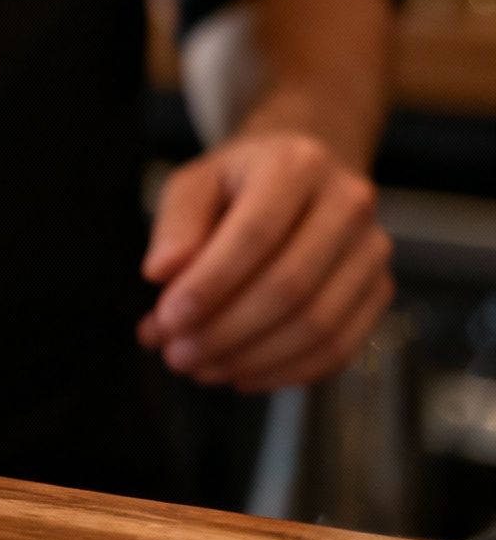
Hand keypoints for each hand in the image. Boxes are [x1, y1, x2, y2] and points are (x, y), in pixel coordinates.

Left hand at [140, 132, 393, 392]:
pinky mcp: (379, 289)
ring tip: (201, 368)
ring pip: (318, 324)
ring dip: (252, 358)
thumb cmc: (240, 182)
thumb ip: (175, 226)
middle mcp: (347, 203)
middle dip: (226, 331)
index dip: (209, 285)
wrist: (303, 173)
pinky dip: (286, 372)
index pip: (255, 235)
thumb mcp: (194, 183)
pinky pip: (340, 346)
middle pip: (290, 285)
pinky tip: (241, 374)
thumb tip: (161, 274)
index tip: (167, 319)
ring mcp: (372, 249)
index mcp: (297, 165)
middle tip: (177, 355)